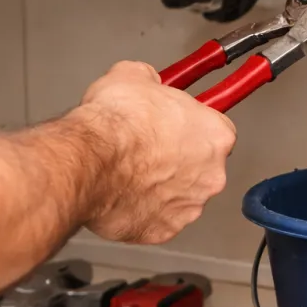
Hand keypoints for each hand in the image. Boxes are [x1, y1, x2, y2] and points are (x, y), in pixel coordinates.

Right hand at [69, 61, 235, 243]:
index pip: (216, 130)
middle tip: (148, 149)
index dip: (192, 127)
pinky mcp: (162, 230)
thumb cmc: (116, 125)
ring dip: (162, 188)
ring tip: (131, 173)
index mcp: (215, 135)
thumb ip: (150, 80)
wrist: (90, 161)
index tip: (178, 126)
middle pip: (202, 167)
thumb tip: (144, 79)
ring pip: (180, 197)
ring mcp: (188, 207)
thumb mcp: (132, 76)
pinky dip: (142, 212)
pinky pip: (157, 221)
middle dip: (179, 160)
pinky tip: (123, 195)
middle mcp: (210, 175)